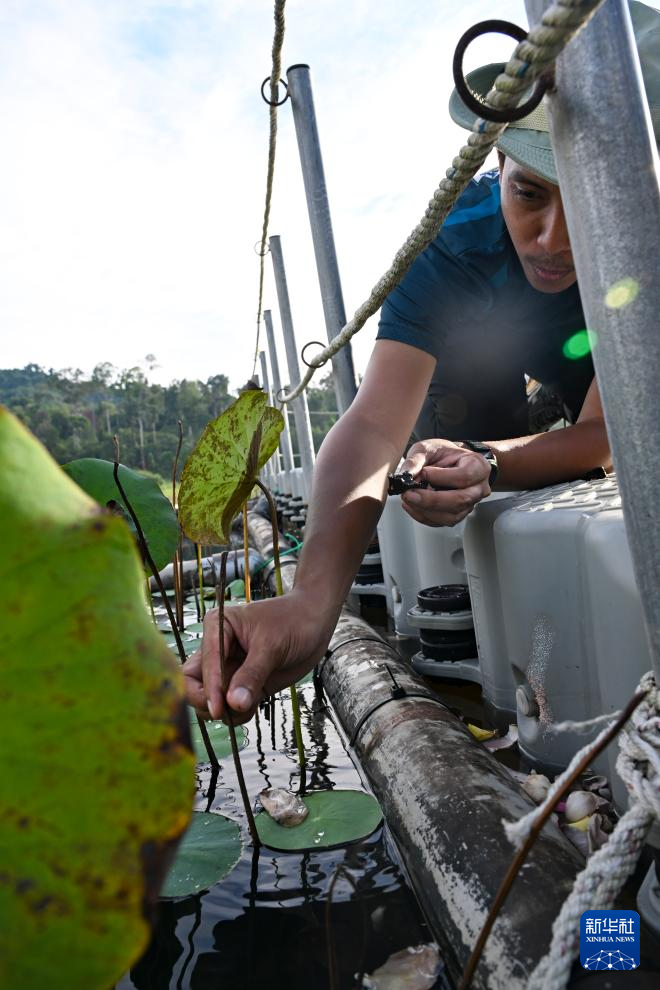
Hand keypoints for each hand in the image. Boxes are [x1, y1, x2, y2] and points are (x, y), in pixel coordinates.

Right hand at [182, 591, 335, 724]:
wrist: (315, 621)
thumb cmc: (294, 621)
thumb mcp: (272, 647)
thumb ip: (252, 675)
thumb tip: (233, 705)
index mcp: (216, 627)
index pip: (200, 666)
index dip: (208, 689)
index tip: (219, 709)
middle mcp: (216, 649)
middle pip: (192, 685)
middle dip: (207, 703)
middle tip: (227, 711)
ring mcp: (227, 669)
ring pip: (209, 701)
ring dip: (227, 711)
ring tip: (253, 702)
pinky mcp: (241, 684)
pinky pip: (229, 708)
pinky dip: (239, 713)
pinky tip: (257, 702)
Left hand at [399, 438, 491, 526]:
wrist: (450, 461)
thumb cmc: (444, 453)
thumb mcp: (428, 447)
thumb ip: (416, 459)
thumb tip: (405, 475)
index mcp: (477, 466)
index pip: (464, 476)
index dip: (441, 477)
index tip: (424, 473)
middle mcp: (478, 488)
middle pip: (459, 500)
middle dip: (430, 500)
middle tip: (409, 494)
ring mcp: (470, 504)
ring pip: (451, 516)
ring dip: (425, 510)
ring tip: (408, 498)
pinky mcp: (458, 514)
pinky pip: (442, 522)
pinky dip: (423, 516)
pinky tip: (412, 506)